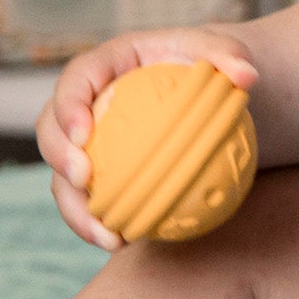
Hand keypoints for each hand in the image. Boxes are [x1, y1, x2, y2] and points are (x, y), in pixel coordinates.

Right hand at [34, 27, 257, 249]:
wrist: (203, 94)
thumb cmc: (209, 68)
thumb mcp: (222, 54)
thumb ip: (231, 56)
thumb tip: (246, 76)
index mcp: (105, 66)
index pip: (74, 80)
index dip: (68, 106)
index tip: (82, 133)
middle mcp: (86, 104)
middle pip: (52, 130)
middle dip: (59, 157)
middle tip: (83, 180)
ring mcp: (88, 143)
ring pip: (64, 177)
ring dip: (76, 209)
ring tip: (105, 234)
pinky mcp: (99, 173)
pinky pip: (91, 202)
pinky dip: (101, 224)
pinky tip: (124, 245)